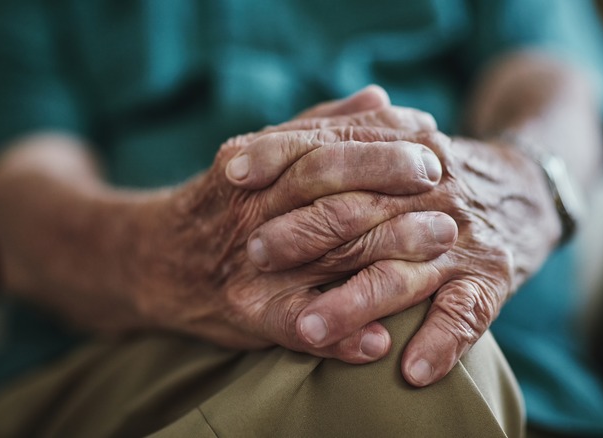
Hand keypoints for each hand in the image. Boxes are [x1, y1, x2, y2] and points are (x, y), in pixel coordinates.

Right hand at [135, 89, 457, 362]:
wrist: (157, 258)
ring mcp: (251, 262)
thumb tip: (380, 97)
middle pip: (329, 189)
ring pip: (324, 252)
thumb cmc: (226, 201)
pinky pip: (296, 323)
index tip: (430, 141)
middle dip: (391, 184)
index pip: (327, 143)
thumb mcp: (263, 151)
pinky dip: (340, 333)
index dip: (382, 142)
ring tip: (438, 248)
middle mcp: (254, 206)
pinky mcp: (247, 311)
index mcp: (258, 161)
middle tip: (444, 187)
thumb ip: (320, 124)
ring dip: (386, 250)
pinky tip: (380, 340)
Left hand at [240, 135, 560, 385]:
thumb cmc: (440, 174)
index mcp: (405, 150)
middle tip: (253, 255)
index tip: (233, 172)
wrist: (528, 187)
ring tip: (308, 328)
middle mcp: (433, 190)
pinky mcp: (491, 278)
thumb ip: (344, 134)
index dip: (282, 154)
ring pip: (402, 272)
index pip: (336, 146)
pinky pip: (466, 314)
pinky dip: (441, 343)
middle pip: (361, 210)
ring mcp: (462, 238)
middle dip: (304, 232)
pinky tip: (411, 371)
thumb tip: (263, 142)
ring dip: (355, 303)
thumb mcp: (401, 141)